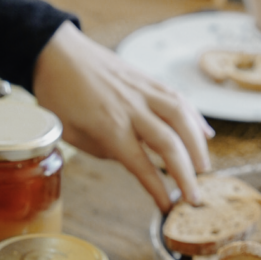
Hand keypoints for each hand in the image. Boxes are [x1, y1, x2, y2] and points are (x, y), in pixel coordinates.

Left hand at [33, 21, 212, 210]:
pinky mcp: (147, 79)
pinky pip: (178, 98)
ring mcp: (142, 91)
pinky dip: (194, 117)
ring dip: (198, 146)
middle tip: (195, 198)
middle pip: (169, 143)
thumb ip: (105, 149)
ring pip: (181, 117)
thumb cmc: (58, 95)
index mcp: (109, 126)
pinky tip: (204, 134)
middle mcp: (131, 107)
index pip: (141, 164)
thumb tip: (133, 160)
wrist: (55, 52)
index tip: (168, 207)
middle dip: (186, 174)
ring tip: (205, 169)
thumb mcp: (71, 134)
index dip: (157, 188)